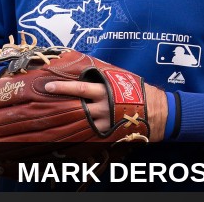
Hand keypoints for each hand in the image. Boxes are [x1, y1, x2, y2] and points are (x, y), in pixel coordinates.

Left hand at [44, 79, 168, 141]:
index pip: (80, 88)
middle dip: (60, 105)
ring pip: (81, 122)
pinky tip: (67, 132)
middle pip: (76, 107)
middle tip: (43, 104)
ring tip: (51, 118)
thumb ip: (103, 76)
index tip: (48, 86)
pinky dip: (80, 132)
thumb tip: (86, 69)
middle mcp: (103, 107)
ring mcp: (106, 123)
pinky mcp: (110, 134)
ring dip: (67, 119)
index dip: (62, 88)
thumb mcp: (121, 79)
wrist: (160, 112)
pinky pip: (91, 134)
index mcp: (105, 91)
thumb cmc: (139, 92)